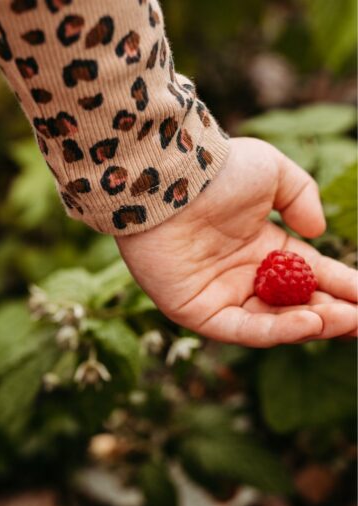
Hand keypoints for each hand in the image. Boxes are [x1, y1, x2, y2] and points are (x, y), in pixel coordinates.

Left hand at [116, 137, 357, 346]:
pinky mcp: (196, 312)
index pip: (310, 275)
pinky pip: (242, 328)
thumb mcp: (273, 173)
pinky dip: (277, 329)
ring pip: (273, 322)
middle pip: (294, 306)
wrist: (169, 179)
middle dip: (333, 314)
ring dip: (312, 325)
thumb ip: (301, 198)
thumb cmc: (218, 172)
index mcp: (263, 248)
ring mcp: (220, 296)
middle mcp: (243, 276)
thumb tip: (317, 231)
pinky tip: (310, 321)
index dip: (342, 287)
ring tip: (346, 321)